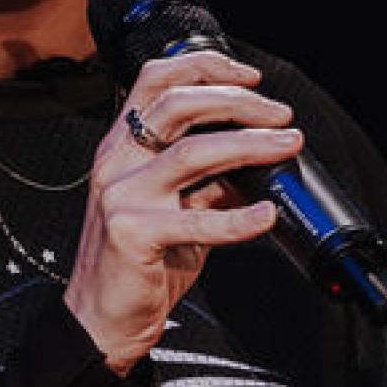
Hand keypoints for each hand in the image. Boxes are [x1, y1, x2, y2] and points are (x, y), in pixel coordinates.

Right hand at [66, 51, 300, 366]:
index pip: (155, 80)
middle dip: (238, 101)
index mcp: (122, 147)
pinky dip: (239, 218)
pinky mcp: (132, 234)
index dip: (205, 67)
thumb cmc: (135, 263)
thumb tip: (260, 163)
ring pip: (192, 152)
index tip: (250, 78)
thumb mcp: (173, 209)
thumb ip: (207, 181)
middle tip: (280, 115)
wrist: (100, 319)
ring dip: (249, 143)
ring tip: (286, 145)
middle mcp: (116, 163)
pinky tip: (266, 214)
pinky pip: (196, 220)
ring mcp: (121, 196)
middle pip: (178, 103)